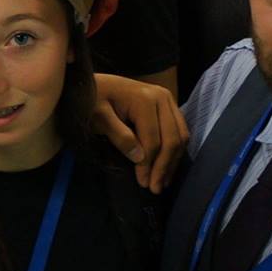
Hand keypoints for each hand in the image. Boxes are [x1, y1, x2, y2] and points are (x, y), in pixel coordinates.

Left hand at [93, 73, 188, 192]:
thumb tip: (139, 158)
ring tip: (162, 182)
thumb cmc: (91, 99)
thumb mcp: (97, 116)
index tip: (143, 183)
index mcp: (145, 98)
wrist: (94, 82)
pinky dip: (174, 150)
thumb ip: (118, 135)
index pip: (153, 139)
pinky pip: (179, 130)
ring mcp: (168, 99)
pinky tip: (166, 166)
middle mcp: (162, 96)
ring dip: (173, 161)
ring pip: (180, 136)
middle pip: (172, 139)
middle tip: (156, 188)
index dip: (149, 164)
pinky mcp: (168, 104)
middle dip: (165, 166)